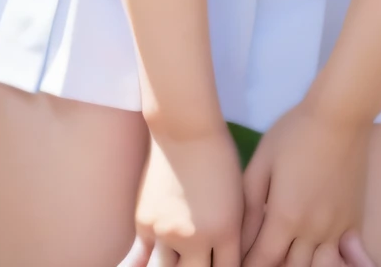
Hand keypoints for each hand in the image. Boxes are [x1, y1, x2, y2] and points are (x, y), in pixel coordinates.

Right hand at [126, 125, 244, 266]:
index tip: (223, 265)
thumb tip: (227, 261)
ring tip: (181, 260)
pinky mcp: (144, 224)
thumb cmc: (219, 158)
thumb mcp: (237, 198)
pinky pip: (142, 260)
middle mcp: (195, 237)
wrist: (184, 128)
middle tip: (201, 262)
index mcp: (226, 230)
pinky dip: (146, 266)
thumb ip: (232, 235)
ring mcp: (166, 232)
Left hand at [240, 101, 370, 266]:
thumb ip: (250, 204)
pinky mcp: (355, 221)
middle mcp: (313, 230)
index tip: (241, 263)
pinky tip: (316, 254)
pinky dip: (328, 261)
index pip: (264, 260)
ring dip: (299, 266)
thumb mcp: (262, 162)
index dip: (249, 266)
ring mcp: (337, 228)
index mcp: (286, 217)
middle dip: (273, 266)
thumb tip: (239, 237)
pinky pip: (342, 256)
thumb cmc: (295, 132)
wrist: (340, 114)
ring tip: (287, 255)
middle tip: (262, 255)